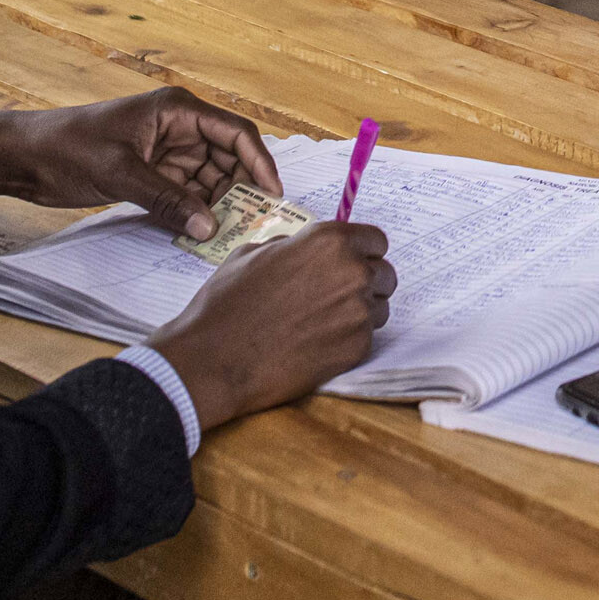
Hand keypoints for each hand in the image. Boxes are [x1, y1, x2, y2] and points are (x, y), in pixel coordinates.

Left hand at [0, 88, 282, 238]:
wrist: (24, 158)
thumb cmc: (68, 149)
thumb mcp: (121, 175)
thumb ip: (169, 200)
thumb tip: (209, 226)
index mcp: (177, 110)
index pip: (235, 132)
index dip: (260, 162)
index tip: (273, 194)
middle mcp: (178, 127)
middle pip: (228, 157)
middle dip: (240, 188)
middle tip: (252, 223)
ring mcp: (166, 151)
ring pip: (210, 179)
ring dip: (218, 204)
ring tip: (227, 234)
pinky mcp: (152, 173)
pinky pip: (186, 193)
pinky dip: (194, 211)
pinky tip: (199, 232)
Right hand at [140, 222, 394, 430]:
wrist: (215, 360)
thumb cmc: (226, 304)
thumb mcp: (253, 254)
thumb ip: (294, 247)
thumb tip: (307, 251)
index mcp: (329, 241)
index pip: (376, 240)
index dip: (362, 252)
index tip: (351, 262)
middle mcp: (352, 272)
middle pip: (384, 273)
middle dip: (365, 282)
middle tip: (335, 297)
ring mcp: (357, 312)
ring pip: (379, 307)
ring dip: (359, 312)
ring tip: (321, 323)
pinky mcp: (356, 349)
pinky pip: (367, 337)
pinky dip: (348, 340)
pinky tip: (317, 344)